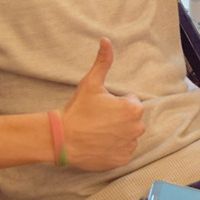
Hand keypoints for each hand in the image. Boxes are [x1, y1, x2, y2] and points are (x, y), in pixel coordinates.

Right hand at [61, 38, 145, 169]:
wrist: (63, 139)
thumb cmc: (78, 109)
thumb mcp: (91, 83)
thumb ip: (103, 61)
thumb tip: (106, 40)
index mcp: (133, 109)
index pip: (130, 101)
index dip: (115, 102)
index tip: (101, 107)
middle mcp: (137, 128)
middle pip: (130, 118)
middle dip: (118, 117)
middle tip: (98, 119)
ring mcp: (130, 145)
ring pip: (127, 134)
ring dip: (117, 132)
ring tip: (98, 131)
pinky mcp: (122, 160)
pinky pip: (123, 150)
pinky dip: (114, 147)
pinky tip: (100, 143)